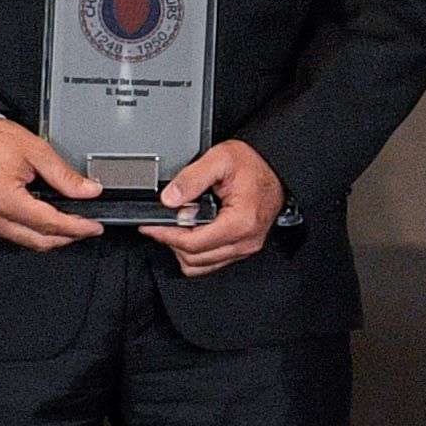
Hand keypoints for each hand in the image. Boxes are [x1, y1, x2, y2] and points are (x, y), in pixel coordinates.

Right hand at [0, 116, 108, 248]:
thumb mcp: (36, 150)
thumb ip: (65, 175)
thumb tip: (88, 190)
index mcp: (4, 198)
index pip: (49, 223)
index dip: (76, 227)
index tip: (94, 227)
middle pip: (39, 240)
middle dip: (68, 237)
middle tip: (88, 228)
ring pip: (27, 242)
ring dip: (52, 237)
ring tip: (73, 225)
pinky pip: (15, 235)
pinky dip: (35, 233)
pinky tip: (49, 222)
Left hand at [147, 137, 286, 275]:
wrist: (276, 166)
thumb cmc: (254, 164)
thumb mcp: (220, 159)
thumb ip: (191, 178)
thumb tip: (169, 199)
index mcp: (240, 222)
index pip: (193, 244)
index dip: (165, 235)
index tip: (150, 226)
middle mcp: (245, 241)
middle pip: (195, 260)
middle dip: (171, 243)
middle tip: (158, 225)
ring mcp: (245, 247)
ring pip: (202, 266)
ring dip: (182, 251)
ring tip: (173, 229)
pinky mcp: (243, 247)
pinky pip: (212, 261)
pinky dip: (195, 252)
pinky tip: (189, 233)